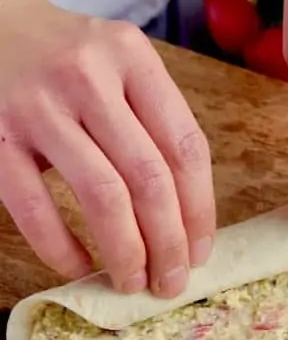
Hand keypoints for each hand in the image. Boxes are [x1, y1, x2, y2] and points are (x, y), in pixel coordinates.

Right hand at [0, 0, 214, 297]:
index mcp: (131, 57)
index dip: (199, 210)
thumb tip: (185, 218)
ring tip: (133, 282)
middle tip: (171, 282)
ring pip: (102, 196)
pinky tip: (80, 267)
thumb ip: (152, 121)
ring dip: (126, 252)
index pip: (185, 146)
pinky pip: (35, 208)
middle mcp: (88, 76)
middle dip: (168, 243)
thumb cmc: (65, 59)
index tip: (200, 252)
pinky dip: (62, 249)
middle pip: (149, 178)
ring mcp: (38, 106)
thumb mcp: (117, 65)